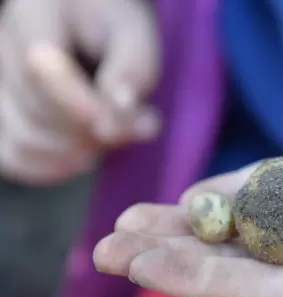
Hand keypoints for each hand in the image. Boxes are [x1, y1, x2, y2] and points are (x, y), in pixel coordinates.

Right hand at [0, 0, 159, 184]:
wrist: (91, 24)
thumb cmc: (113, 25)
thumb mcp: (134, 32)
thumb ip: (131, 68)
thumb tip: (117, 113)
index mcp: (35, 14)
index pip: (39, 68)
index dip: (79, 105)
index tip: (119, 125)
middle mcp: (2, 50)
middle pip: (35, 111)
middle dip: (92, 131)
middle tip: (140, 126)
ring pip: (25, 140)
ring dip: (78, 151)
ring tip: (117, 133)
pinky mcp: (4, 115)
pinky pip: (15, 157)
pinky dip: (55, 167)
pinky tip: (87, 154)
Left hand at [93, 112, 282, 296]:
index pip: (272, 290)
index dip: (206, 278)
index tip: (146, 262)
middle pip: (242, 262)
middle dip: (175, 254)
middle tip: (109, 247)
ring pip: (246, 226)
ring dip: (187, 223)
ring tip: (129, 221)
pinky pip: (271, 190)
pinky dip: (229, 192)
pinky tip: (187, 196)